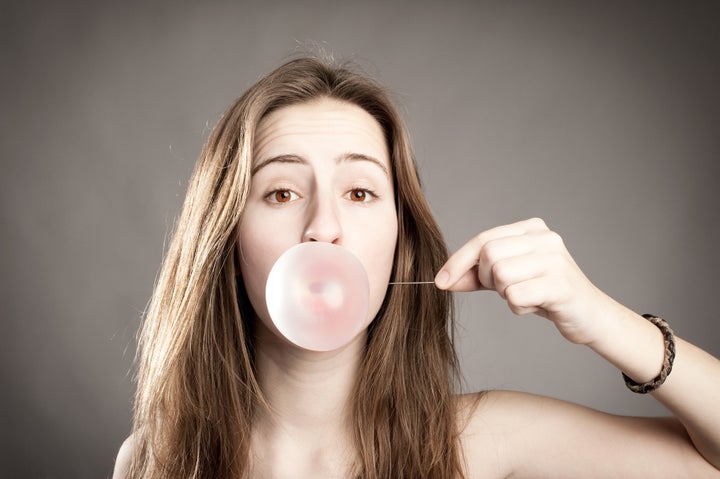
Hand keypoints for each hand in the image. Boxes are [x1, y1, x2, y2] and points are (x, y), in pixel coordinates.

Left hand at [434, 218, 609, 344]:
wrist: (588, 316)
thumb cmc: (545, 294)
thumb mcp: (507, 280)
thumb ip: (476, 276)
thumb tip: (443, 280)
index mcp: (532, 228)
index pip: (483, 239)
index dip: (458, 261)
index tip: (441, 281)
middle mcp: (545, 238)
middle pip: (489, 255)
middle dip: (487, 279)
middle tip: (506, 290)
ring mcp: (555, 260)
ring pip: (500, 275)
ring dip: (505, 295)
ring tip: (526, 297)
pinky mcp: (560, 285)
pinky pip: (515, 296)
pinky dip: (518, 307)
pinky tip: (536, 305)